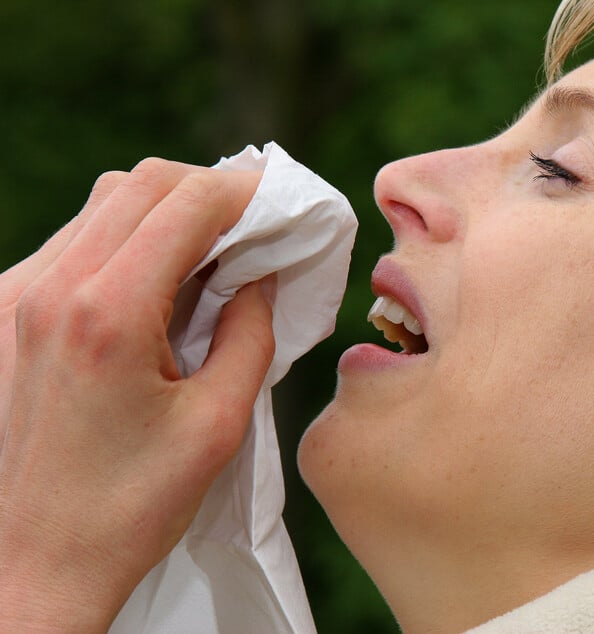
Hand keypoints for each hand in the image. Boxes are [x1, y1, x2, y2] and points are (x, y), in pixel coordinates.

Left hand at [0, 159, 274, 631]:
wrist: (36, 563)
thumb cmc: (132, 507)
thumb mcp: (220, 424)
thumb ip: (250, 334)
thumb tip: (260, 274)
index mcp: (107, 315)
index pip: (184, 202)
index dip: (245, 193)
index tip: (283, 207)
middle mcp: (51, 289)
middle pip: (140, 184)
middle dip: (209, 191)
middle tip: (256, 225)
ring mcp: (17, 297)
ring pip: (105, 203)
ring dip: (168, 211)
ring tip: (213, 255)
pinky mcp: (8, 312)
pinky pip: (77, 241)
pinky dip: (130, 239)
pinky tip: (161, 285)